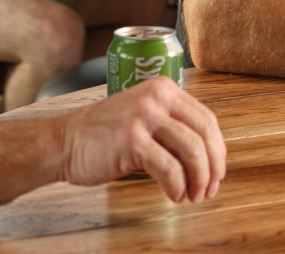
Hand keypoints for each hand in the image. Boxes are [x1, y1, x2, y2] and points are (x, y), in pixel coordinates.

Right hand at [59, 77, 225, 202]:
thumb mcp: (144, 115)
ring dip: (198, 180)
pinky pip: (169, 168)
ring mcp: (144, 116)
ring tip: (193, 196)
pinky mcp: (133, 140)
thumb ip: (172, 124)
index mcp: (163, 87)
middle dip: (213, 167)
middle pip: (204, 133)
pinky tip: (174, 195)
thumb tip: (208, 156)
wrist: (67, 140)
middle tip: (210, 189)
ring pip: (191, 150)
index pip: (206, 118)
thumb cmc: (105, 134)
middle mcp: (157, 96)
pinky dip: (177, 187)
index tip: (217, 172)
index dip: (217, 150)